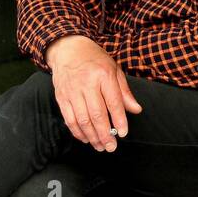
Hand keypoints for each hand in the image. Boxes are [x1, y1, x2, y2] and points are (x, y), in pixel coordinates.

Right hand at [44, 35, 142, 151]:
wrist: (68, 49)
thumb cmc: (95, 60)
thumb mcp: (114, 70)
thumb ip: (124, 92)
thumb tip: (136, 110)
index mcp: (103, 75)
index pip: (113, 102)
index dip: (119, 120)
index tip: (123, 133)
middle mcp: (87, 84)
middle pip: (96, 114)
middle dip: (105, 134)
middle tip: (111, 147)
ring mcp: (72, 91)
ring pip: (82, 120)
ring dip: (92, 136)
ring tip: (100, 146)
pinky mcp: (61, 97)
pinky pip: (69, 119)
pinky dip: (77, 132)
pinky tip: (86, 139)